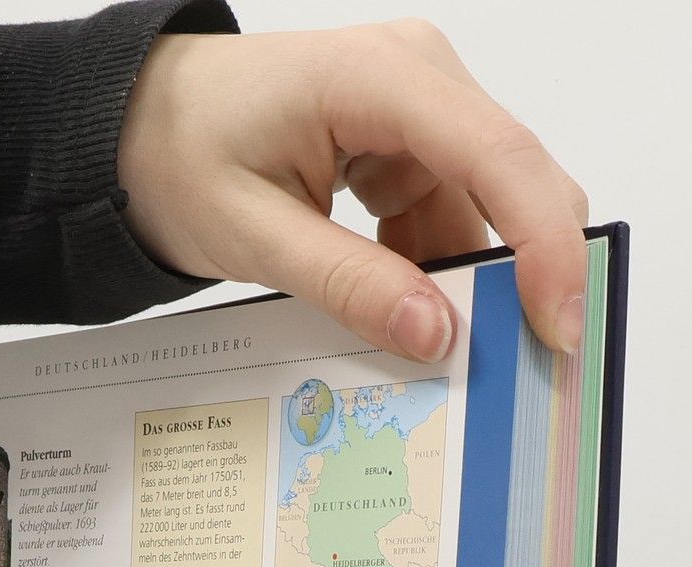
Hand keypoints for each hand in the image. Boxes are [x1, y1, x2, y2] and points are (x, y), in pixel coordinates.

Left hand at [118, 19, 589, 356]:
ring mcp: (417, 110)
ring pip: (481, 209)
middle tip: (524, 365)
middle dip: (522, 273)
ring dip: (469, 284)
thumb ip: (348, 284)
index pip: (499, 157)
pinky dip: (432, 274)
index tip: (557, 323)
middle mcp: (419, 77)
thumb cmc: (175, 155)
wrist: (135, 125)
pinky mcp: (404, 145)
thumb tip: (435, 333)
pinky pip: (444, 216)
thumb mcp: (251, 235)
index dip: (544, 245)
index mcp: (382, 76)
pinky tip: (408, 320)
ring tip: (449, 358)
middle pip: (511, 180)